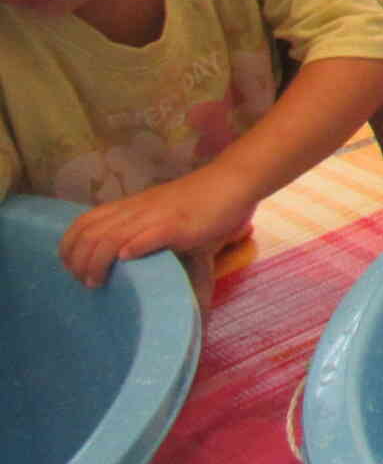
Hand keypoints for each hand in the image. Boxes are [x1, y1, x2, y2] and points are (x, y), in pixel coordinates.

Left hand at [58, 168, 258, 288]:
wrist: (233, 181)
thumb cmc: (203, 201)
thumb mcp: (166, 215)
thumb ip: (148, 233)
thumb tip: (128, 257)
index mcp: (131, 207)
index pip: (84, 223)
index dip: (69, 247)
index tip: (73, 269)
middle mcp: (137, 210)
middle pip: (89, 234)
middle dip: (77, 262)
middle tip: (85, 282)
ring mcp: (155, 217)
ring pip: (109, 239)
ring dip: (96, 263)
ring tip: (97, 282)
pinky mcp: (177, 226)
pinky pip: (146, 237)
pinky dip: (131, 249)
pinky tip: (127, 260)